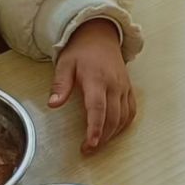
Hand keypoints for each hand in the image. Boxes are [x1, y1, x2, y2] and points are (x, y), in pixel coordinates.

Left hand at [50, 19, 135, 153]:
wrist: (100, 35)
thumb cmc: (80, 51)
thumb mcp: (65, 64)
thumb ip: (60, 85)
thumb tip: (53, 104)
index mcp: (96, 79)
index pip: (98, 108)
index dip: (95, 128)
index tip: (90, 144)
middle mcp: (113, 85)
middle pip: (113, 117)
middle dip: (102, 137)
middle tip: (89, 149)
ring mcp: (124, 87)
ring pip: (124, 117)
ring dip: (113, 134)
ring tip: (99, 143)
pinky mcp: (129, 88)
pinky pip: (131, 111)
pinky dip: (124, 124)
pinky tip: (114, 132)